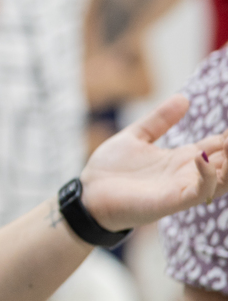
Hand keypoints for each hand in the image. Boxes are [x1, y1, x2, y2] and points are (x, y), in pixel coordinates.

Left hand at [81, 95, 227, 231]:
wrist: (87, 193)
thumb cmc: (110, 169)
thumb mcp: (137, 136)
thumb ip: (159, 120)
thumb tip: (184, 98)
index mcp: (182, 158)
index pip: (218, 146)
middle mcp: (187, 174)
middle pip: (227, 163)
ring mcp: (180, 188)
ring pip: (221, 180)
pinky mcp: (169, 202)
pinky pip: (198, 193)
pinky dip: (206, 177)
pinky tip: (202, 157)